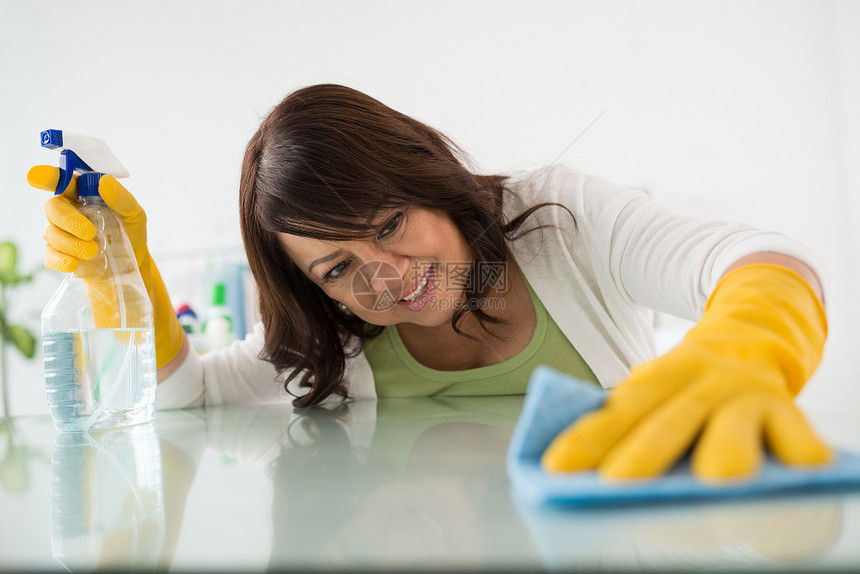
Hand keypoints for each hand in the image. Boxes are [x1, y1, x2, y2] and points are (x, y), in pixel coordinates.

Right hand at [29, 166, 184, 368]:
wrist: (132, 265)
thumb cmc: (130, 233)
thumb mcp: (134, 214)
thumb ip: (120, 197)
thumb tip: (103, 182)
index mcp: (83, 195)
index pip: (61, 180)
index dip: (48, 176)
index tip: (37, 176)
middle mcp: (68, 211)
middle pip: (52, 207)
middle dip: (68, 220)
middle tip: (90, 233)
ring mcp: (61, 233)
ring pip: (50, 233)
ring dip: (71, 243)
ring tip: (94, 251)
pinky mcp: (60, 255)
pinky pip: (50, 255)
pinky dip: (61, 259)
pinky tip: (74, 263)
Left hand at [541, 264, 831, 480]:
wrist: (754, 332)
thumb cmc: (692, 383)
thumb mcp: (660, 385)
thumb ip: (632, 415)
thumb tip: (576, 465)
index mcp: (659, 377)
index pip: (619, 409)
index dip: (589, 438)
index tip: (556, 469)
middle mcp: (700, 383)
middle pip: (670, 420)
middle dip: (643, 452)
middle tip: (618, 484)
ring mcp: (744, 396)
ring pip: (733, 424)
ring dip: (725, 449)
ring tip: (717, 480)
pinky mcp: (785, 409)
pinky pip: (796, 431)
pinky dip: (799, 450)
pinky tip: (800, 467)